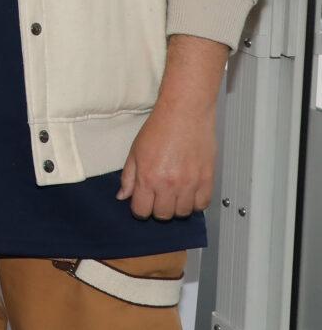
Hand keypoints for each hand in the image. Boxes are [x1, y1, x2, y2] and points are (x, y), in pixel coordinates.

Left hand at [118, 34, 224, 219]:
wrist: (185, 113)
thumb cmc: (159, 129)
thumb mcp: (135, 152)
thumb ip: (128, 177)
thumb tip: (123, 197)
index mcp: (148, 178)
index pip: (142, 211)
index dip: (140, 208)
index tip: (142, 201)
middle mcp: (169, 184)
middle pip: (163, 215)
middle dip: (157, 208)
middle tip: (158, 195)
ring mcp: (190, 183)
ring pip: (183, 213)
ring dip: (177, 206)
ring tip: (174, 192)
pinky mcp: (207, 179)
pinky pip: (202, 205)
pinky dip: (195, 202)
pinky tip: (189, 192)